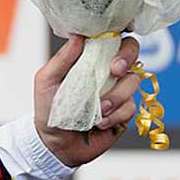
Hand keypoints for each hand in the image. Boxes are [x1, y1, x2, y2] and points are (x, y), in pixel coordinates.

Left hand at [33, 34, 141, 167]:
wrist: (55, 144)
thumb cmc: (48, 110)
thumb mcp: (46, 81)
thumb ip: (62, 59)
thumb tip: (79, 36)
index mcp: (88, 61)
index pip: (111, 40)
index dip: (117, 41)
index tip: (109, 52)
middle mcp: (106, 73)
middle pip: (132, 53)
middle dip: (126, 59)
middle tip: (115, 72)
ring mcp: (117, 92)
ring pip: (132, 82)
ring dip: (115, 97)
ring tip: (98, 111)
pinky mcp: (124, 112)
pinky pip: (131, 107)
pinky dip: (115, 116)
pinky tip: (100, 123)